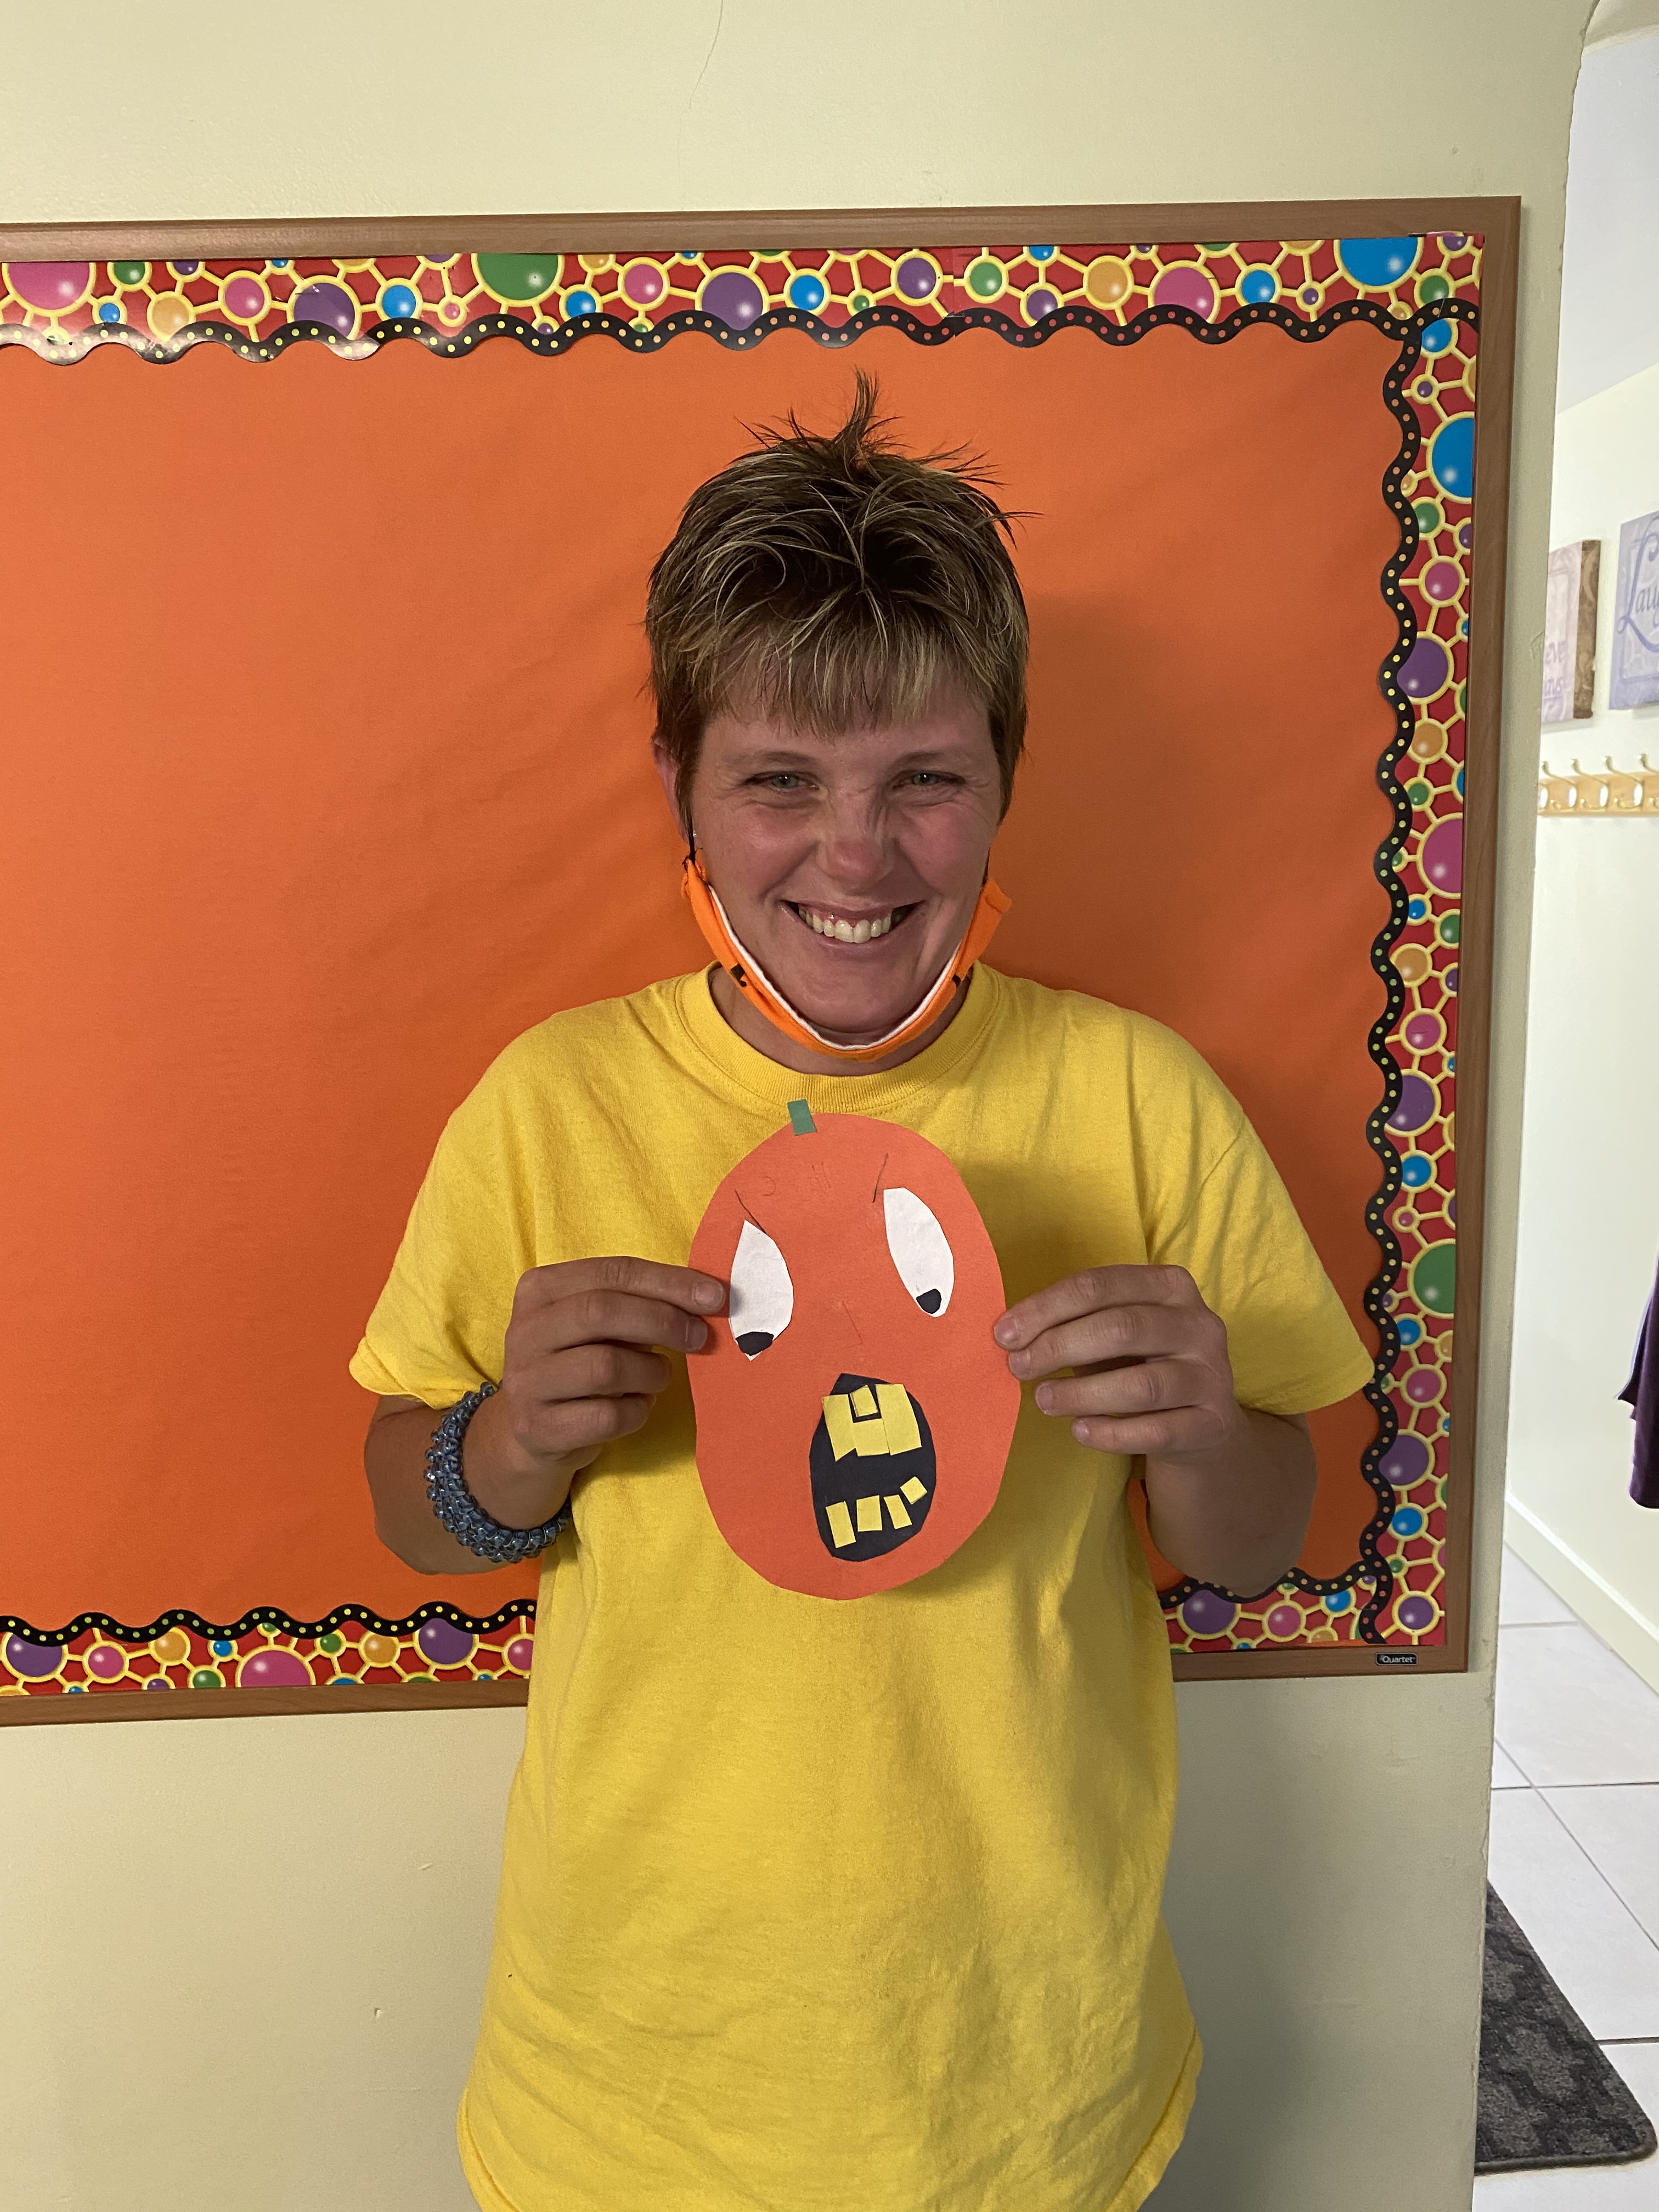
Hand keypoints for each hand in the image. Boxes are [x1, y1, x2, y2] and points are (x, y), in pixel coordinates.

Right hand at [465, 1257, 724, 1519]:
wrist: (532, 1430)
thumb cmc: (580, 1362)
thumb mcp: (597, 1324)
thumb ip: (639, 1302)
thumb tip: (707, 1296)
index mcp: (540, 1288)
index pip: (612, 1272)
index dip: (668, 1282)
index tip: (714, 1296)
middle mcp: (524, 1331)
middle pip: (601, 1312)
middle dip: (663, 1321)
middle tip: (699, 1337)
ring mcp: (526, 1381)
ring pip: (606, 1366)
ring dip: (651, 1372)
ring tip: (658, 1376)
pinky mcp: (538, 1428)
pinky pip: (607, 1416)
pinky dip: (638, 1411)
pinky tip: (637, 1406)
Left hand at [992, 1264, 1238, 1460]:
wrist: (1200, 1422)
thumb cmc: (1140, 1363)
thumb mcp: (1114, 1333)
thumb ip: (1075, 1325)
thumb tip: (1013, 1335)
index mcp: (1171, 1285)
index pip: (1101, 1285)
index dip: (1047, 1307)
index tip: (1005, 1333)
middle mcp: (1200, 1324)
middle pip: (1122, 1327)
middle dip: (1060, 1346)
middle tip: (1018, 1366)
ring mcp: (1212, 1375)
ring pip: (1142, 1384)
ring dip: (1082, 1393)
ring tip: (1043, 1399)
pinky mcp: (1214, 1423)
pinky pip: (1158, 1431)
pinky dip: (1112, 1432)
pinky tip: (1080, 1430)